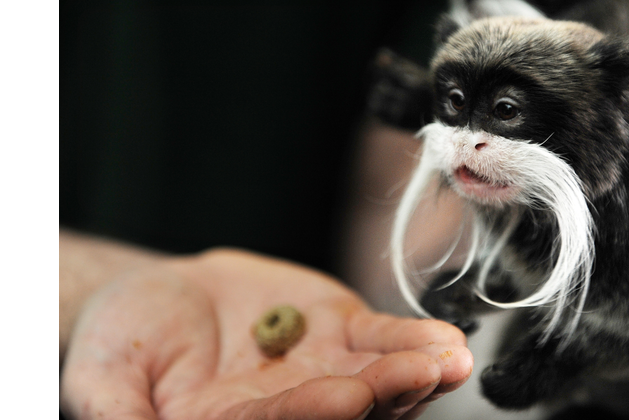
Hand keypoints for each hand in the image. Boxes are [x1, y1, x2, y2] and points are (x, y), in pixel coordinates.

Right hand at [60, 248, 472, 419]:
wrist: (161, 297)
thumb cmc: (123, 342)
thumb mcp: (105, 381)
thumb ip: (123, 417)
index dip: (313, 414)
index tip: (348, 395)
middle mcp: (286, 411)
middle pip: (344, 415)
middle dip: (384, 397)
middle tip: (419, 375)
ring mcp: (320, 373)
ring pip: (376, 381)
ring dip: (414, 373)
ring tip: (447, 360)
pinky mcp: (341, 333)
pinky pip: (381, 339)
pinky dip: (410, 337)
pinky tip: (442, 340)